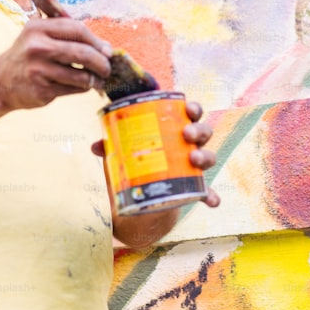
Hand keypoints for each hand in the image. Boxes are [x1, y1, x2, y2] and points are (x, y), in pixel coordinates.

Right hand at [0, 17, 111, 109]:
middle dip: (101, 62)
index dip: (96, 40)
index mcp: (38, 28)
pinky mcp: (41, 90)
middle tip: (107, 68)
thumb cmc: (27, 56)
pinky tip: (80, 86)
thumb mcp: (38, 35)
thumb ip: (67, 34)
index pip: (77, 29)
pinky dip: (82, 88)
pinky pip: (74, 89)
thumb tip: (105, 47)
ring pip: (81, 75)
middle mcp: (36, 47)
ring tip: (95, 79)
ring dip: (94, 79)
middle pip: (82, 53)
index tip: (107, 50)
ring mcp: (38, 70)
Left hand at [91, 99, 221, 208]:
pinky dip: (210, 196)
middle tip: (186, 134)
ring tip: (194, 159)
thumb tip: (97, 145)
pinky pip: (207, 192)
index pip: (189, 114)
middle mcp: (189, 146)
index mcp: (175, 131)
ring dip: (205, 156)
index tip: (188, 108)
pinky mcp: (194, 189)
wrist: (142, 201)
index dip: (193, 108)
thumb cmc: (137, 166)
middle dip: (198, 130)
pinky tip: (212, 201)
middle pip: (203, 132)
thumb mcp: (124, 156)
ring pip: (209, 157)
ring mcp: (194, 168)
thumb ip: (113, 148)